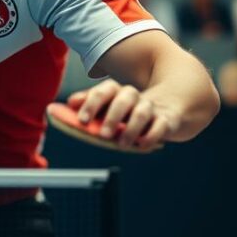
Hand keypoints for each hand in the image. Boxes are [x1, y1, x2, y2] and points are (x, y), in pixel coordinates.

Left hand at [66, 81, 180, 149]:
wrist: (166, 111)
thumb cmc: (127, 112)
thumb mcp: (107, 108)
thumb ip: (88, 104)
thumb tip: (70, 103)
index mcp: (116, 92)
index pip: (104, 91)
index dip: (92, 104)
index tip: (82, 120)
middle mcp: (133, 97)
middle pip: (123, 99)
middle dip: (112, 117)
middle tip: (102, 135)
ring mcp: (150, 108)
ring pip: (142, 112)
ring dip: (131, 129)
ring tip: (121, 145)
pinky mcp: (166, 120)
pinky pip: (161, 126)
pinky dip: (152, 135)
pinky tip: (142, 145)